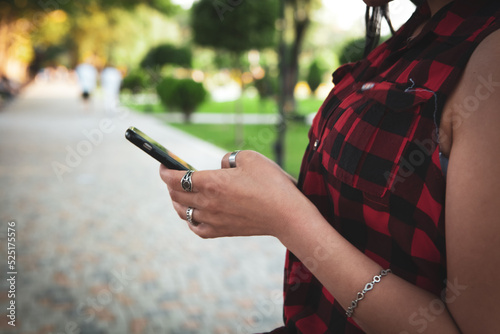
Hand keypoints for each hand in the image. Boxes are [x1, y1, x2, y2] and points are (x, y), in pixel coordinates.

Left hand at [159, 150, 315, 239]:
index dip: (165, 170)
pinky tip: (192, 216)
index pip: (176, 178)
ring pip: (183, 213)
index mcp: (211, 182)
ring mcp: (213, 220)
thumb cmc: (271, 183)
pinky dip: (190, 220)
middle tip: (171, 176)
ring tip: (177, 195)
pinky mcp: (222, 231)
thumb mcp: (249, 158)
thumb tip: (219, 166)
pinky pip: (197, 228)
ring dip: (176, 202)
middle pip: (176, 195)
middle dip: (169, 184)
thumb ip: (228, 158)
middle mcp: (207, 203)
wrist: (287, 215)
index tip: (163, 164)